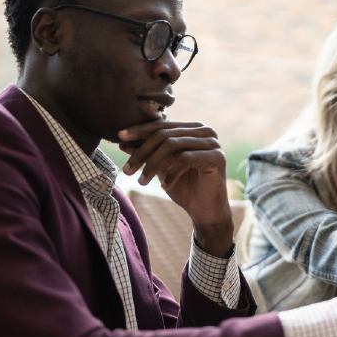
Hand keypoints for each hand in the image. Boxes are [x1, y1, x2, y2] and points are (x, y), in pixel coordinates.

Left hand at [118, 120, 233, 257]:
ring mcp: (213, 143)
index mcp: (193, 129)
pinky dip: (171, 173)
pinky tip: (165, 186)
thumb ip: (147, 152)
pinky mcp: (217, 157)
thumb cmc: (184, 188)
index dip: (140, 130)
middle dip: (142, 152)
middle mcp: (205, 131)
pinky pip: (185, 159)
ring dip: (152, 164)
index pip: (162, 125)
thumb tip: (122, 142)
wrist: (205, 212)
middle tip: (126, 170)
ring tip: (141, 181)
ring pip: (173, 145)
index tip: (119, 137)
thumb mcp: (161, 168)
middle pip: (165, 134)